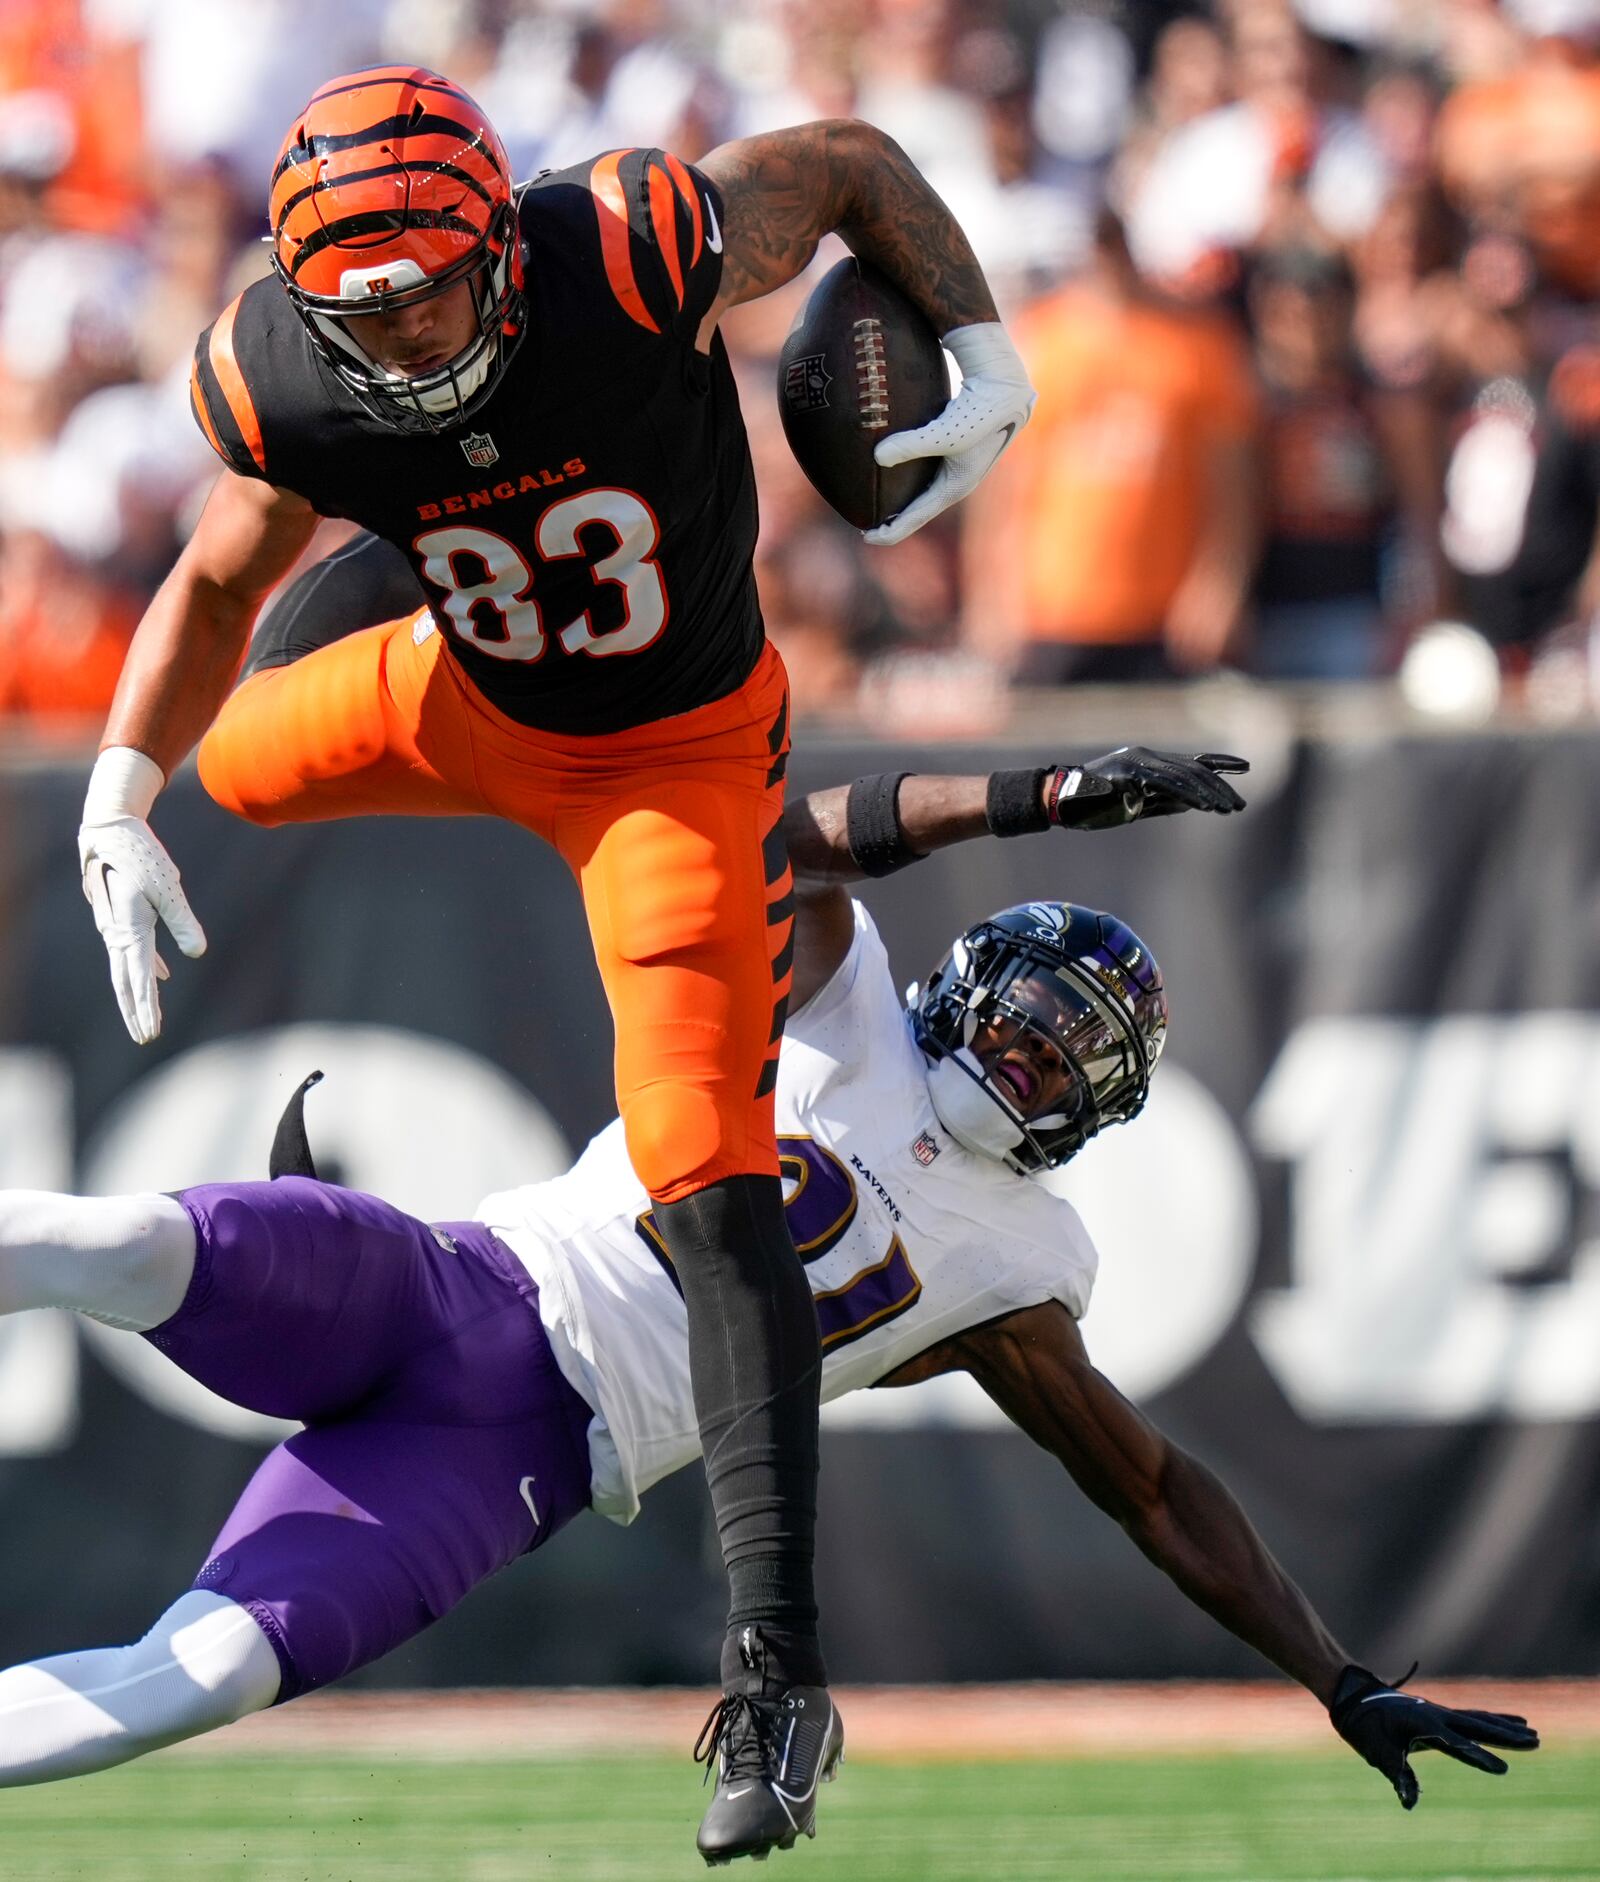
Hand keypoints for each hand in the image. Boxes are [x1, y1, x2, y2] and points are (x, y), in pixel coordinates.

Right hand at [79, 817, 206, 1043]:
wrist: (109, 828)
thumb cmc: (140, 854)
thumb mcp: (168, 886)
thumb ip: (183, 921)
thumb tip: (197, 953)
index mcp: (129, 928)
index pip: (139, 979)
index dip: (146, 1008)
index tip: (151, 1032)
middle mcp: (116, 932)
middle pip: (125, 982)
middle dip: (136, 1011)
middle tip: (146, 1037)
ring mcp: (115, 925)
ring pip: (126, 969)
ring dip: (137, 994)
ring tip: (148, 1019)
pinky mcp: (120, 915)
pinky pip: (132, 950)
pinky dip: (146, 967)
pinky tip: (161, 977)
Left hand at [865, 323, 1034, 546]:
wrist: (1005, 390)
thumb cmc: (980, 413)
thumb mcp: (944, 432)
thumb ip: (911, 445)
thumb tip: (877, 456)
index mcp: (954, 488)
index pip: (916, 519)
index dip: (890, 531)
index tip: (865, 536)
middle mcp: (955, 482)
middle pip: (918, 511)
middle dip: (893, 520)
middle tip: (864, 524)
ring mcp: (955, 467)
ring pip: (921, 492)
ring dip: (900, 502)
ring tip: (876, 504)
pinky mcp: (952, 450)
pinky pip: (923, 472)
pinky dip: (905, 479)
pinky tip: (890, 469)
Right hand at [1048, 749, 1248, 831]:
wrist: (1061, 802)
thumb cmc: (1093, 806)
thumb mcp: (1135, 806)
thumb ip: (1163, 802)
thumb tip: (1191, 804)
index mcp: (1149, 763)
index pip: (1192, 761)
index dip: (1220, 763)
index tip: (1245, 768)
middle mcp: (1147, 756)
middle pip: (1194, 769)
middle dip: (1220, 787)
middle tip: (1240, 806)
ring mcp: (1138, 762)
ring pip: (1185, 776)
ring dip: (1210, 794)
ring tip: (1229, 809)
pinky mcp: (1130, 773)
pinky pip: (1167, 784)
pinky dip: (1189, 795)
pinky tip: (1205, 806)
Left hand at [1329, 1663, 1538, 1809]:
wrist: (1353, 1696)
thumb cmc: (1364, 1725)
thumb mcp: (1377, 1752)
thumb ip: (1397, 1774)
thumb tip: (1409, 1803)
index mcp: (1424, 1725)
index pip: (1457, 1745)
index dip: (1478, 1758)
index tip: (1502, 1769)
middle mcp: (1437, 1716)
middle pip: (1478, 1727)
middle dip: (1507, 1737)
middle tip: (1536, 1741)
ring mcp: (1440, 1713)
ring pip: (1480, 1720)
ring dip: (1506, 1727)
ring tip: (1533, 1733)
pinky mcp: (1440, 1714)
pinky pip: (1472, 1716)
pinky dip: (1493, 1718)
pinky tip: (1510, 1721)